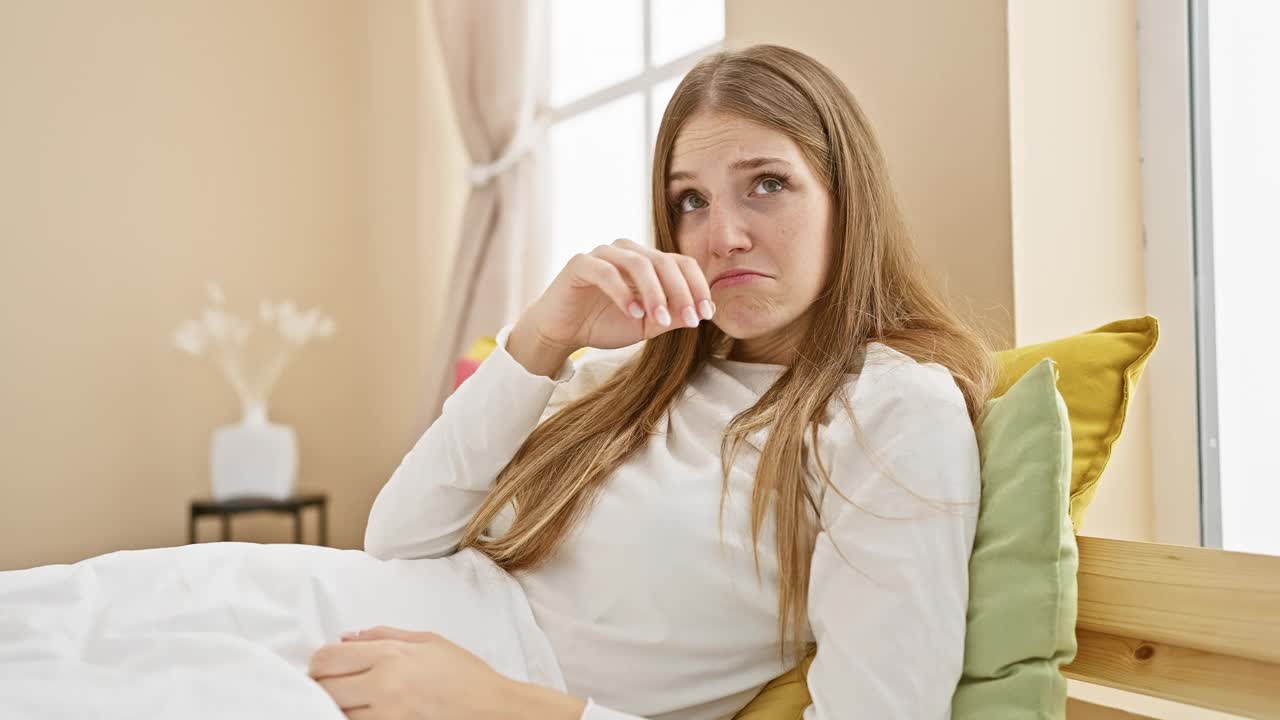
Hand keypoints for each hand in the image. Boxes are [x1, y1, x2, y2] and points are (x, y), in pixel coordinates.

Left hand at [308, 626, 521, 719]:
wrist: (489, 708)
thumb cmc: (464, 673)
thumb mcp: (428, 641)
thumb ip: (383, 636)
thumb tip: (347, 636)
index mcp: (390, 655)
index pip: (328, 658)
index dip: (319, 662)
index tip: (326, 666)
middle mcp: (383, 686)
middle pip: (324, 688)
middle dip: (323, 685)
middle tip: (335, 684)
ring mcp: (385, 715)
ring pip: (336, 712)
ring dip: (338, 705)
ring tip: (355, 699)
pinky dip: (354, 719)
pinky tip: (366, 711)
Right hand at [509, 239, 714, 375]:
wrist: (562, 332)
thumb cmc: (604, 324)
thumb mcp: (646, 325)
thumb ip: (671, 316)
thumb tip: (701, 313)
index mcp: (647, 261)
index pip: (681, 263)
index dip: (698, 287)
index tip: (706, 315)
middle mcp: (628, 251)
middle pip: (665, 262)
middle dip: (681, 292)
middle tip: (690, 320)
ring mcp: (603, 254)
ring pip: (639, 263)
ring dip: (655, 294)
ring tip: (660, 321)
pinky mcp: (580, 264)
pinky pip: (606, 272)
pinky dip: (623, 293)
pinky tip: (633, 313)